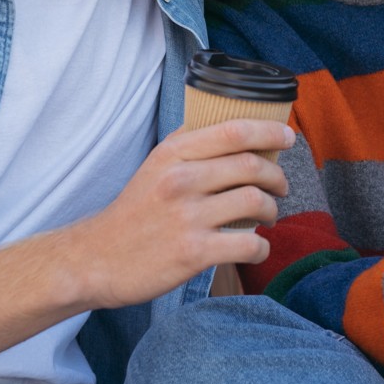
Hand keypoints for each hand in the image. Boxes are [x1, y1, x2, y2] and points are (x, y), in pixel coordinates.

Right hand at [66, 118, 293, 308]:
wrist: (96, 259)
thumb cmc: (134, 211)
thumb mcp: (155, 165)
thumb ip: (190, 144)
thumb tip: (233, 124)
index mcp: (173, 154)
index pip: (234, 130)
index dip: (269, 131)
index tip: (287, 138)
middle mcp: (180, 180)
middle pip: (251, 165)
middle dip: (277, 176)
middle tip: (281, 186)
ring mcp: (187, 217)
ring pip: (255, 202)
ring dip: (273, 210)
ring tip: (270, 216)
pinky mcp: (193, 253)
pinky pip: (248, 244)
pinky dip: (261, 247)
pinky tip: (257, 248)